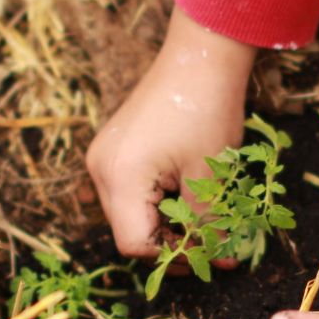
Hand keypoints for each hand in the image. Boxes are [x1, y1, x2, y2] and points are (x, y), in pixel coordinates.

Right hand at [86, 6, 255, 257]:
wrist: (201, 56)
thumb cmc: (207, 111)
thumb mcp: (210, 176)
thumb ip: (207, 224)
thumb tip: (217, 262)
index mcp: (121, 177)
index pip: (134, 244)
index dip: (172, 257)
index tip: (208, 255)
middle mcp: (101, 169)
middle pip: (128, 232)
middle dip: (170, 244)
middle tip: (212, 245)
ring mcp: (103, 157)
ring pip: (129, 214)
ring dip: (164, 225)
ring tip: (204, 221)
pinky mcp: (114, 149)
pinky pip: (129, 191)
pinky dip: (156, 203)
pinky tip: (186, 197)